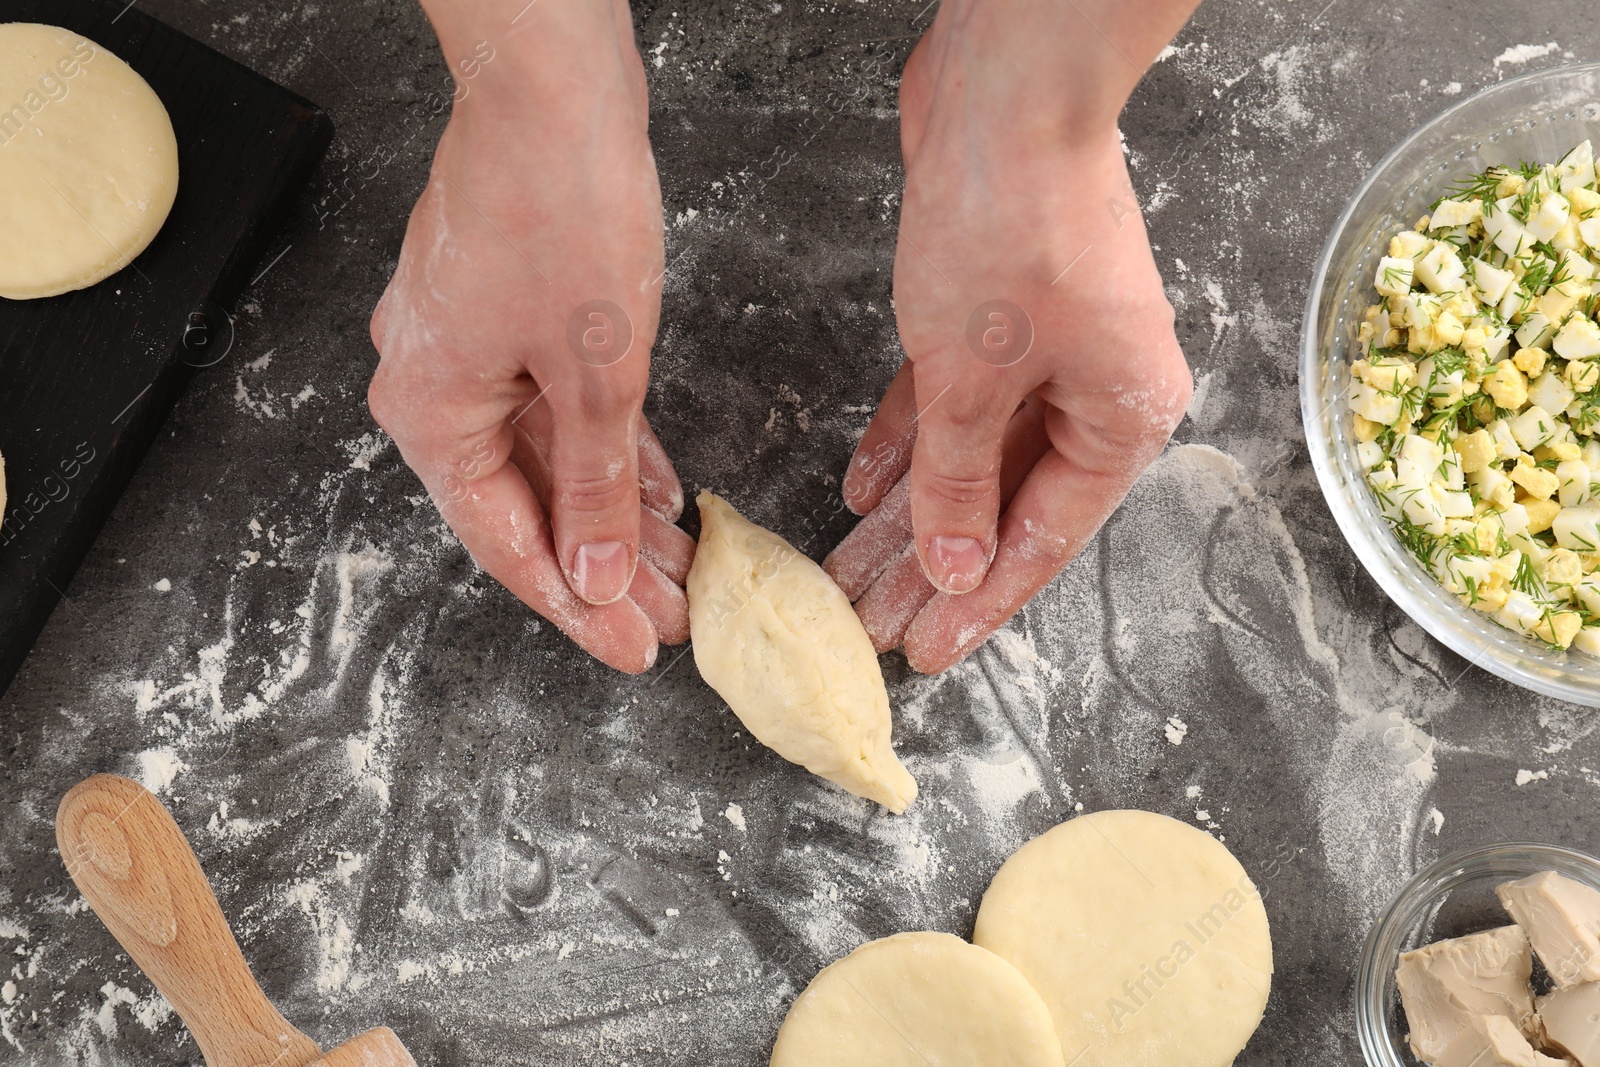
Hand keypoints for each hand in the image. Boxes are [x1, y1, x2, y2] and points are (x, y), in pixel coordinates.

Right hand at [368, 4, 690, 672]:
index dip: (577, 606)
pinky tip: (658, 491)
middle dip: (605, 564)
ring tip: (680, 564)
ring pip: (549, 459)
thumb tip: (596, 571)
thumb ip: (595, 483)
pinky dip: (608, 450)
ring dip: (613, 511)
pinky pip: (557, 408)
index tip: (634, 650)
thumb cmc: (560, 210)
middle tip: (673, 617)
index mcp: (429, 411)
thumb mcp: (595, 372)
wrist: (552, 88)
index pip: (506, 542)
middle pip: (527, 506)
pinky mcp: (508, 315)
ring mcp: (468, 348)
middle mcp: (434, 385)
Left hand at [825, 4, 1193, 673]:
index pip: (1042, 540)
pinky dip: (908, 440)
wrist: (1004, 94)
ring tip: (850, 573)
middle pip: (1002, 504)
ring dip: (910, 512)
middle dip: (930, 566)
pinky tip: (862, 487)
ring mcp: (1046, 352)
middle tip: (871, 625)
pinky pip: (950, 402)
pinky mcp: (995, 318)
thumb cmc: (1012, 225)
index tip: (926, 651)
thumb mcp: (972, 377)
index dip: (978, 602)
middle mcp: (1094, 390)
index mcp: (1121, 417)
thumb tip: (955, 564)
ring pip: (971, 456)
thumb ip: (959, 479)